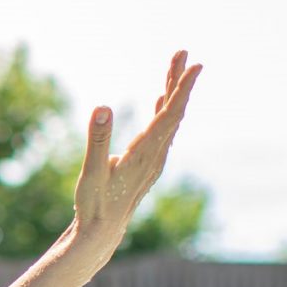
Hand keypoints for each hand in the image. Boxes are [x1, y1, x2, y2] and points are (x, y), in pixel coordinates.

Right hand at [74, 49, 202, 234]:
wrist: (102, 233)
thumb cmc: (95, 203)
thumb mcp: (92, 171)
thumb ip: (97, 138)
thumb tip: (102, 107)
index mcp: (145, 153)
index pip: (170, 114)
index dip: (182, 88)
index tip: (195, 65)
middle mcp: (155, 155)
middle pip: (174, 112)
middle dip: (178, 81)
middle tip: (183, 53)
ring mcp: (154, 160)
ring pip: (169, 120)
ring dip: (172, 93)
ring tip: (175, 68)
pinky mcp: (148, 163)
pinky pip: (163, 130)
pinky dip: (165, 110)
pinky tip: (161, 101)